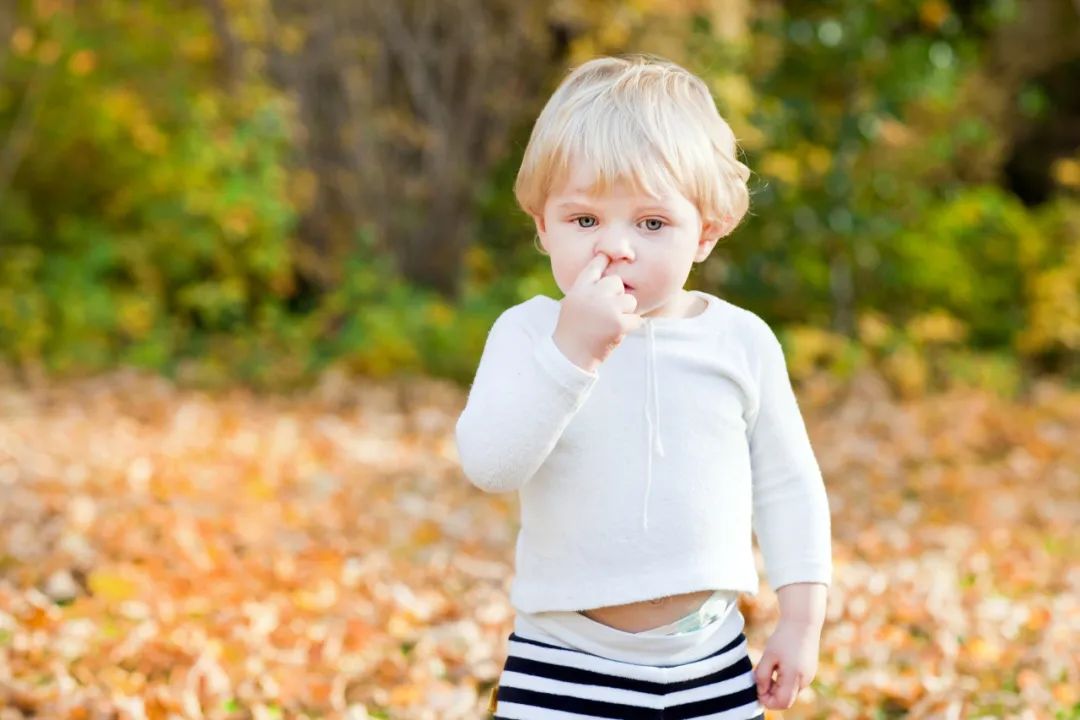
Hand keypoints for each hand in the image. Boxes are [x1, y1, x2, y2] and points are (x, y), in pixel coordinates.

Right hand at [552, 253, 641, 371]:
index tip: (607, 254)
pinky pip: (635, 319)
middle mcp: (592, 293)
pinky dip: (629, 327)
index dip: (604, 258)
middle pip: (617, 282)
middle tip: (604, 314)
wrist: (570, 355)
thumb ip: (588, 285)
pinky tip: (615, 333)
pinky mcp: (618, 322)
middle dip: (617, 297)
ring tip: (609, 324)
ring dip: (624, 313)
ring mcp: (606, 307)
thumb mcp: (574, 301)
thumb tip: (604, 261)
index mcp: (580, 287)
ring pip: (629, 301)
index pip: (596, 264)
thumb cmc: (573, 328)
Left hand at [754, 618, 821, 709]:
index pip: (782, 703)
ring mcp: (809, 677)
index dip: (767, 700)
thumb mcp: (768, 655)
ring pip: (790, 691)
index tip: (757, 687)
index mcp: (794, 677)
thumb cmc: (784, 638)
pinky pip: (795, 683)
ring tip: (769, 667)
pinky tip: (778, 665)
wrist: (803, 622)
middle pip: (786, 699)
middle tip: (760, 676)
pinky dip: (784, 680)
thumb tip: (759, 691)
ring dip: (777, 686)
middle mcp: (805, 680)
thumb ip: (762, 675)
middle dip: (771, 693)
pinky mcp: (809, 671)